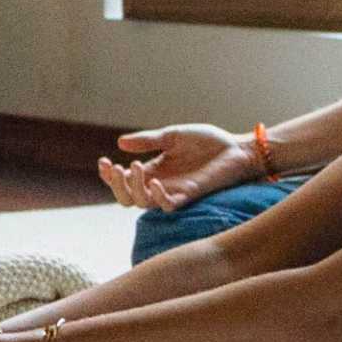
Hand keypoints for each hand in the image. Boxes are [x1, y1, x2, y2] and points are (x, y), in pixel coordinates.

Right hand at [101, 122, 251, 212]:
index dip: (108, 175)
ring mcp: (173, 191)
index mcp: (153, 170)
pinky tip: (155, 181)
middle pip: (126, 197)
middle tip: (114, 166)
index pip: (123, 181)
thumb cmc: (208, 142)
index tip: (103, 161)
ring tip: (136, 166)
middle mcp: (159, 184)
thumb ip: (148, 140)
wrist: (237, 149)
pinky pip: (167, 205)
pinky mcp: (189, 195)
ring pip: (142, 203)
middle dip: (114, 184)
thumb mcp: (173, 135)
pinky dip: (157, 197)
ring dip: (133, 187)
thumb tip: (119, 143)